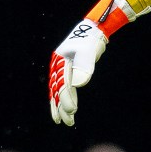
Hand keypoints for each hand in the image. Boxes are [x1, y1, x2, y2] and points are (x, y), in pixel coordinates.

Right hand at [49, 0, 142, 125]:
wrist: (93, 30)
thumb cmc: (91, 39)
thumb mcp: (88, 52)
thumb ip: (84, 68)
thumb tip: (78, 85)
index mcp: (60, 61)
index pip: (63, 84)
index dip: (66, 99)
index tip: (72, 111)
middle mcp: (58, 66)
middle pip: (57, 90)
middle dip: (61, 106)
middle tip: (67, 121)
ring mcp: (62, 68)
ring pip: (59, 91)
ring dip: (61, 105)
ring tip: (63, 121)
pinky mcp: (68, 71)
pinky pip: (64, 88)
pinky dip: (65, 98)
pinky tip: (66, 108)